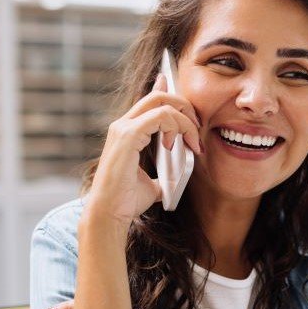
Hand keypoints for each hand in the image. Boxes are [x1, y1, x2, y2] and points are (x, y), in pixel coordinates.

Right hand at [85, 75, 203, 224]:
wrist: (110, 214)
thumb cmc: (126, 201)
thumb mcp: (151, 185)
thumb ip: (161, 177)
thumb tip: (172, 181)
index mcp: (127, 132)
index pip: (150, 100)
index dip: (170, 95)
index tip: (191, 114)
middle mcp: (122, 125)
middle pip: (159, 96)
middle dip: (184, 106)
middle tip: (197, 128)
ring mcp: (123, 128)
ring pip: (162, 103)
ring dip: (184, 120)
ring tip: (192, 142)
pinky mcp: (128, 135)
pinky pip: (160, 116)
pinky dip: (174, 127)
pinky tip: (173, 145)